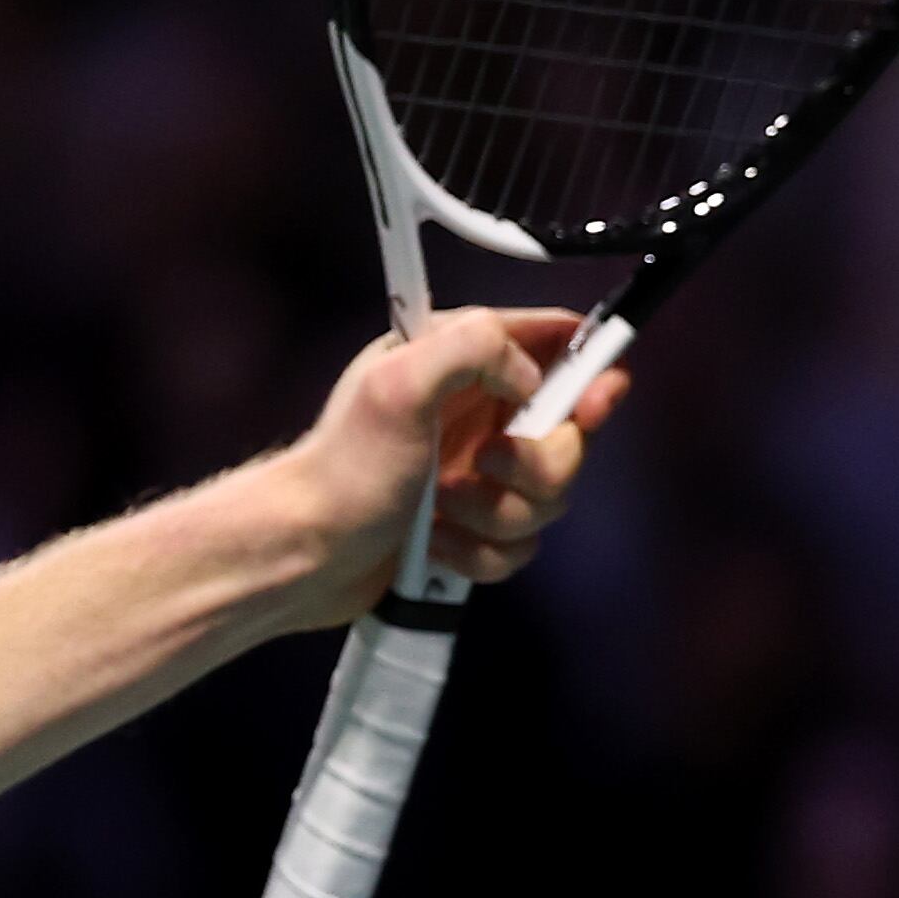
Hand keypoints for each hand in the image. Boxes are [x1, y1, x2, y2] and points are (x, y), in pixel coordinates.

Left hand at [278, 307, 624, 626]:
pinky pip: (521, 545)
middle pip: (569, 434)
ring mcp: (476, 473)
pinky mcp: (473, 527)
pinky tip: (436, 543)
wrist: (305, 552)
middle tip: (485, 465)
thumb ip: (475, 345)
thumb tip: (532, 376)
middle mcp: (475, 413)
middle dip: (539, 463)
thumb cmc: (345, 468)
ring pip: (549, 497)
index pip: (554, 344)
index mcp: (458, 361)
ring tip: (442, 510)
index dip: (589, 372)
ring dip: (500, 513)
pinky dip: (480, 551)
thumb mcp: (398, 381)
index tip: (593, 405)